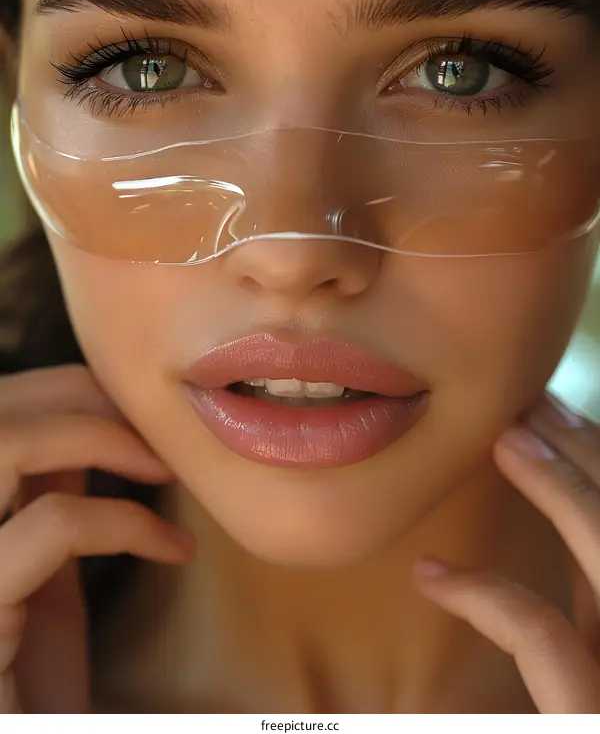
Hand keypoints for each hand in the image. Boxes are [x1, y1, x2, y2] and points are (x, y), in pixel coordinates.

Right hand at [0, 364, 193, 713]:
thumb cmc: (31, 692)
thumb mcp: (40, 583)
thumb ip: (51, 506)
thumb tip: (94, 429)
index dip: (56, 391)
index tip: (131, 409)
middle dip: (73, 392)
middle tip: (151, 419)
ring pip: (1, 441)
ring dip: (91, 431)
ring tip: (159, 461)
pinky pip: (54, 525)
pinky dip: (125, 521)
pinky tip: (173, 548)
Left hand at [413, 391, 599, 712]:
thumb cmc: (553, 701)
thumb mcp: (582, 655)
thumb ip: (579, 602)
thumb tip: (520, 515)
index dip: (590, 467)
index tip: (551, 417)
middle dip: (586, 453)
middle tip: (534, 401)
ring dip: (562, 487)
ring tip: (507, 439)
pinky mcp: (588, 717)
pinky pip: (540, 633)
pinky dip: (487, 594)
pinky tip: (431, 575)